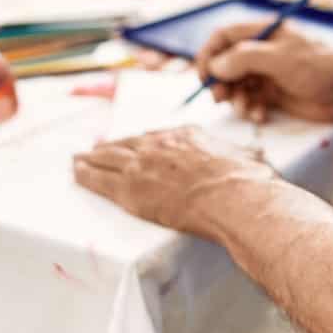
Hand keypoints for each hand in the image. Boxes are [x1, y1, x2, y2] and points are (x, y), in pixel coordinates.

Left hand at [73, 126, 274, 233]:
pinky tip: (75, 172)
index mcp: (188, 136)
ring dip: (90, 158)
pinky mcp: (131, 189)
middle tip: (96, 148)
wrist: (234, 195)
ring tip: (77, 158)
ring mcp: (143, 165)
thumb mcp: (249, 158)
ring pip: (108, 158)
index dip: (142, 141)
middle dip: (111, 146)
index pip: (157, 136)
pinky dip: (85, 174)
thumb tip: (257, 158)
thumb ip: (245, 156)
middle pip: (128, 144)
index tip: (134, 143)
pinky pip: (99, 179)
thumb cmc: (248, 182)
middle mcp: (161, 145)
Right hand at [195, 23, 332, 123]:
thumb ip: (244, 59)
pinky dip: (250, 109)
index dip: (209, 54)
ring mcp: (268, 73)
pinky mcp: (274, 94)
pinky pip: (250, 100)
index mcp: (264, 33)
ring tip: (246, 109)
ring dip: (235, 99)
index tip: (204, 75)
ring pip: (236, 85)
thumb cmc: (320, 67)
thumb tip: (215, 65)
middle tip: (221, 98)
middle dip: (220, 81)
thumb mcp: (280, 58)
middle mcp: (262, 52)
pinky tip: (261, 116)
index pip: (224, 36)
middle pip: (226, 63)